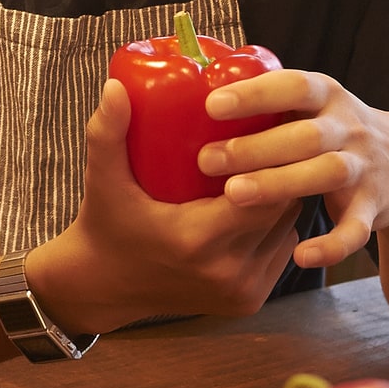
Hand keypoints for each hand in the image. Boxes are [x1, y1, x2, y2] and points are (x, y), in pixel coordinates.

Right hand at [26, 80, 302, 334]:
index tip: (263, 128)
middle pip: (281, 210)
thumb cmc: (105, 224)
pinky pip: (278, 253)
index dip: (268, 160)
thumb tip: (114, 85)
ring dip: (280, 200)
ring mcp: (241, 292)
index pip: (261, 194)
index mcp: (197, 240)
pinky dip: (274, 228)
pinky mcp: (247, 303)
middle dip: (279, 174)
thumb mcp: (103, 179)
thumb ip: (107, 132)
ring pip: (286, 231)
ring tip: (271, 163)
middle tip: (272, 137)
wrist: (104, 288)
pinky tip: (260, 200)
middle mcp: (227, 272)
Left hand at [200, 70, 388, 270]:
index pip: (293, 87)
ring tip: (233, 195)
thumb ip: (266, 102)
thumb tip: (189, 99)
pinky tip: (302, 256)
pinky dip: (332, 246)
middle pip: (305, 135)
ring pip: (327, 173)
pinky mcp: (374, 208)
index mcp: (327, 95)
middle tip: (206, 160)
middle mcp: (348, 128)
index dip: (255, 94)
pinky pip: (356, 230)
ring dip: (281, 184)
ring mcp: (364, 167)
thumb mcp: (310, 104)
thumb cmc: (331, 128)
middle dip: (256, 147)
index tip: (212, 105)